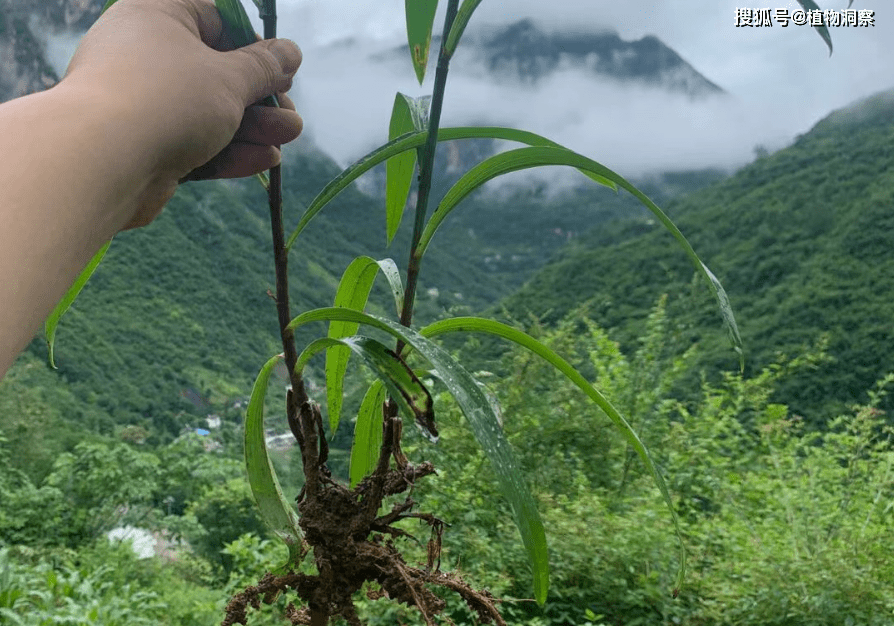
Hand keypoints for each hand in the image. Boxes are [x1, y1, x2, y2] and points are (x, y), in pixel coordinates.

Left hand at [62, 0, 302, 227]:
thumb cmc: (167, 100)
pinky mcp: (145, 147)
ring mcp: (143, 104)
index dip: (255, 47)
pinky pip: (193, 143)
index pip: (217, 21)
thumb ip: (264, 67)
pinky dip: (228, 151)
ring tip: (285, 140)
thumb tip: (290, 51)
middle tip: (290, 119)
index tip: (283, 72)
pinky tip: (263, 161)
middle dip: (261, 99)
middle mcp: (146, 55)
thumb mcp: (229, 77)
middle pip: (217, 74)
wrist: (100, 162)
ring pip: (209, 113)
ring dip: (253, 128)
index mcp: (159, 17)